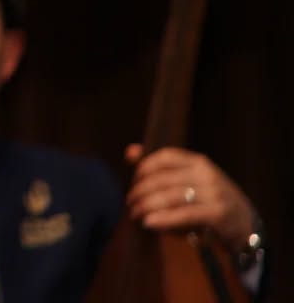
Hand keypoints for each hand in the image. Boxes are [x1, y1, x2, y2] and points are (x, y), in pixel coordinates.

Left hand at [124, 143, 256, 250]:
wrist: (246, 224)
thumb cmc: (210, 199)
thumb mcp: (190, 179)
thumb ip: (161, 167)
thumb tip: (129, 152)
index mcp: (199, 162)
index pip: (165, 157)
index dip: (145, 167)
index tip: (134, 180)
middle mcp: (207, 174)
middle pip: (164, 179)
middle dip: (141, 190)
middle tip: (129, 201)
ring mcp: (214, 193)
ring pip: (171, 197)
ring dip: (147, 206)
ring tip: (134, 213)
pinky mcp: (218, 214)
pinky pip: (184, 215)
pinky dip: (163, 218)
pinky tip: (149, 222)